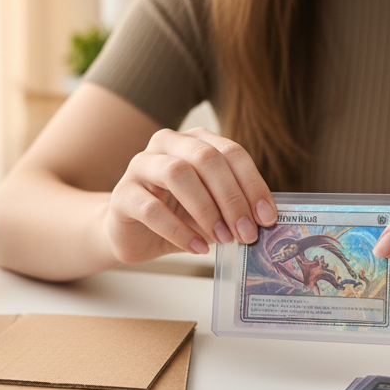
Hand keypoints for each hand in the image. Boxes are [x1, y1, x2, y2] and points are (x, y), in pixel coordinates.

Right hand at [104, 127, 277, 264]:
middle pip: (205, 158)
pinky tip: (196, 248)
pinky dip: (179, 231)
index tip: (267, 217)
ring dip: (206, 209)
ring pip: (177, 173)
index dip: (253, 184)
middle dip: (231, 197)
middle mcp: (167, 144)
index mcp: (195, 141)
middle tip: (246, 232)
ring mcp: (140, 165)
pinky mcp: (122, 194)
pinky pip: (152, 209)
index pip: (231, 152)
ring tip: (223, 238)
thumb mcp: (213, 209)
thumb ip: (235, 208)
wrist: (132, 233)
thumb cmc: (177, 216)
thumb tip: (264, 222)